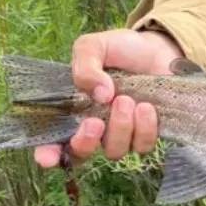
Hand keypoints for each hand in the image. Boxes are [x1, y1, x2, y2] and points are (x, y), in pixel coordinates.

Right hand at [33, 28, 182, 168]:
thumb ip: (85, 67)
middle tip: (95, 122)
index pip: (52, 141)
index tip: (47, 158)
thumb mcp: (93, 47)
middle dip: (85, 142)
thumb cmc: (120, 49)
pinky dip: (144, 129)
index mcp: (72, 109)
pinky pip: (142, 146)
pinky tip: (147, 106)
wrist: (158, 48)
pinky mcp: (146, 135)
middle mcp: (94, 128)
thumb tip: (100, 95)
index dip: (47, 154)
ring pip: (114, 151)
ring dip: (120, 127)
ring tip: (127, 100)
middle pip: (81, 154)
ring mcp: (120, 134)